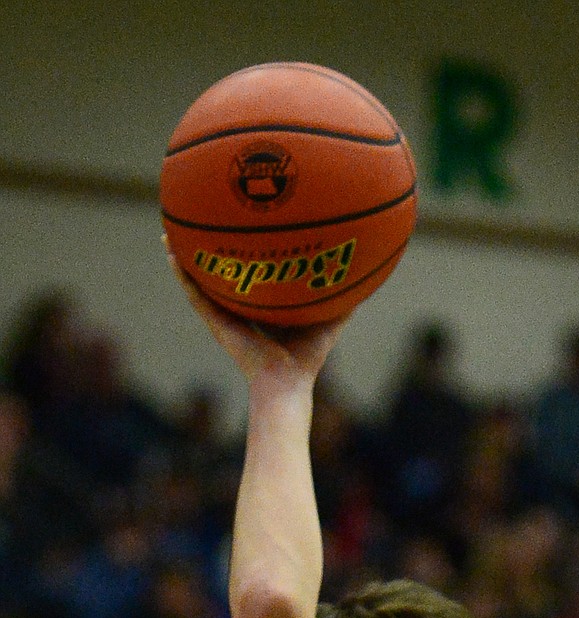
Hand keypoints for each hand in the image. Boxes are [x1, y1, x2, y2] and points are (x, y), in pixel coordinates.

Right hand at [163, 236, 343, 386]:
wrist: (287, 384)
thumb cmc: (306, 361)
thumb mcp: (326, 324)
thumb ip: (340, 304)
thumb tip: (362, 282)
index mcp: (260, 311)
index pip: (249, 280)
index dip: (243, 259)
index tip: (238, 235)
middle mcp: (239, 312)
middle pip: (220, 277)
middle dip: (209, 254)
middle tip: (197, 226)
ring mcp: (224, 317)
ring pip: (200, 282)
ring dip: (185, 259)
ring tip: (169, 234)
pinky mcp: (216, 322)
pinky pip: (196, 295)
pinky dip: (183, 275)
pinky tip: (171, 253)